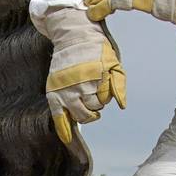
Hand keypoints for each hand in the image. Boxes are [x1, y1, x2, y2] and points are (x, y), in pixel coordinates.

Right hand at [41, 9, 126, 144]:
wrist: (72, 36)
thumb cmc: (95, 49)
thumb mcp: (113, 62)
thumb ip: (119, 84)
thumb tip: (121, 105)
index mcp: (97, 77)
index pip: (104, 100)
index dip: (105, 95)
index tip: (101, 86)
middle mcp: (80, 84)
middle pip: (92, 109)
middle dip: (95, 105)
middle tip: (92, 94)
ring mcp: (66, 90)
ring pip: (79, 115)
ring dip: (84, 113)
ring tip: (84, 102)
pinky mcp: (54, 93)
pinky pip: (59, 117)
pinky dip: (64, 129)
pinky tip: (68, 140)